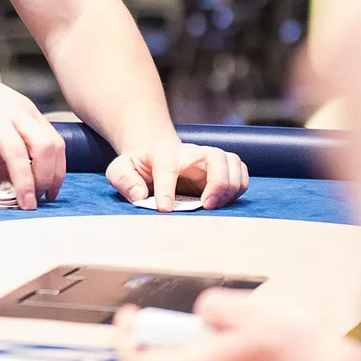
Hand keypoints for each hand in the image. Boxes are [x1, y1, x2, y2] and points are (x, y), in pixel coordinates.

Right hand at [0, 48, 65, 208]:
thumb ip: (2, 152)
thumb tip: (9, 186)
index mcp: (26, 111)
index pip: (55, 144)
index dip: (57, 173)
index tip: (51, 195)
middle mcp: (15, 111)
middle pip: (45, 147)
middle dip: (47, 179)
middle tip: (36, 202)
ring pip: (18, 153)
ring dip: (24, 183)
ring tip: (22, 206)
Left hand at [106, 140, 248, 211]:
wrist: (153, 157)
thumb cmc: (138, 167)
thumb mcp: (120, 169)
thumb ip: (123, 179)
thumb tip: (139, 195)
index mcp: (162, 151)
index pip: (168, 165)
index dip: (167, 187)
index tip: (164, 209)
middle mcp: (190, 151)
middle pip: (214, 156)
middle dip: (216, 182)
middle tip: (206, 206)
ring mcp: (207, 158)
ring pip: (232, 161)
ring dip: (230, 186)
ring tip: (215, 206)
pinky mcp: (220, 168)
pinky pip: (240, 171)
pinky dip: (239, 186)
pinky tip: (225, 202)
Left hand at [113, 289, 360, 360]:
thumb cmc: (298, 350)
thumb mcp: (245, 308)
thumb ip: (209, 304)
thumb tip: (201, 311)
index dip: (124, 337)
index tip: (128, 318)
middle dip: (167, 338)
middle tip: (185, 318)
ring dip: (194, 348)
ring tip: (224, 329)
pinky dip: (215, 359)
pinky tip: (242, 345)